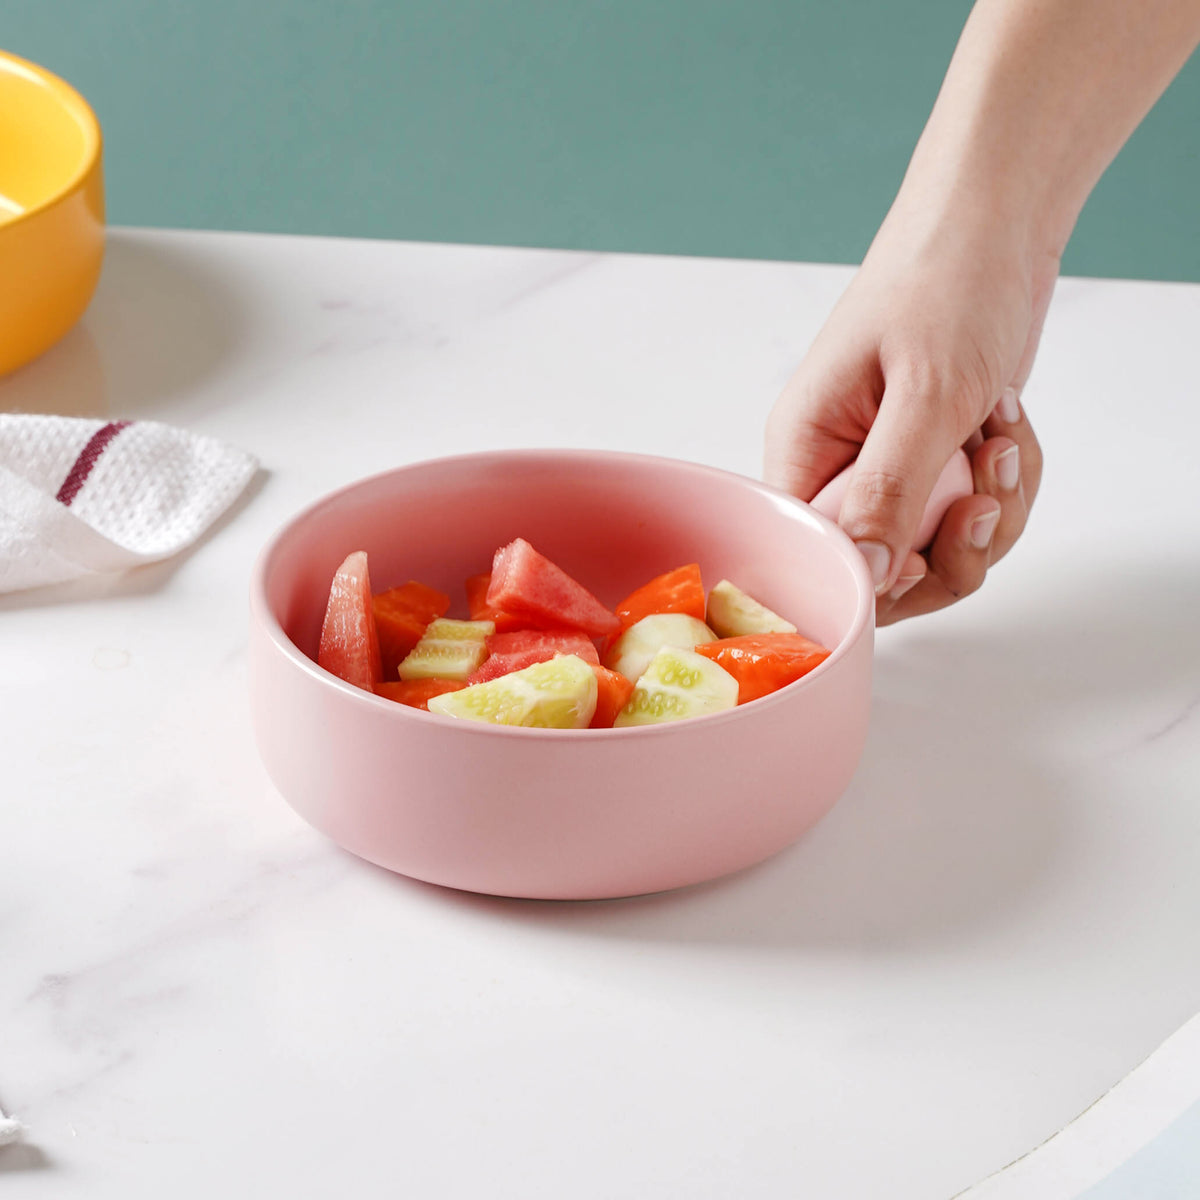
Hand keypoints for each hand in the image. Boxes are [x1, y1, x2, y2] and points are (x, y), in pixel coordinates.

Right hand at [764, 191, 1050, 623]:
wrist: (997, 226)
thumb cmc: (945, 285)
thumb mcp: (924, 393)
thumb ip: (889, 492)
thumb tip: (867, 579)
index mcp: (804, 450)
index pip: (814, 555)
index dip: (872, 576)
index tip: (923, 550)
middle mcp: (838, 469)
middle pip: (883, 571)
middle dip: (951, 548)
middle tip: (986, 494)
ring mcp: (890, 469)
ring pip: (937, 552)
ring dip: (992, 511)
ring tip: (1003, 438)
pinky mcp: (936, 463)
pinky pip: (971, 519)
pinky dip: (1008, 485)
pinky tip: (1007, 427)